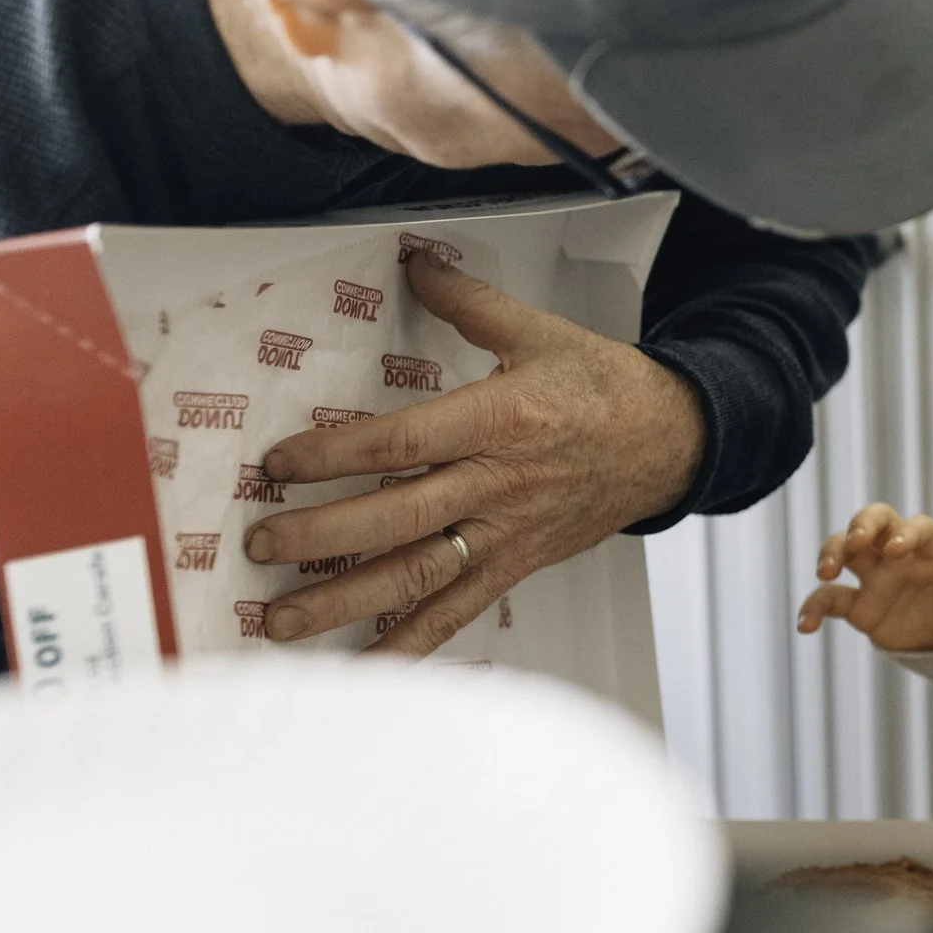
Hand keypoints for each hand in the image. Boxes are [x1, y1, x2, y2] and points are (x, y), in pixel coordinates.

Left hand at [243, 251, 703, 655]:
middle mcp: (498, 485)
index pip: (401, 443)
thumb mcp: (540, 331)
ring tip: (281, 621)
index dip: (334, 455)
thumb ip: (468, 303)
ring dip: (344, 604)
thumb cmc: (606, 388)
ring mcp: (506, 534)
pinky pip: (457, 614)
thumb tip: (413, 263)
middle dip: (320, 537)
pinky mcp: (515, 566)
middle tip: (259, 544)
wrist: (672, 442)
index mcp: (500, 420)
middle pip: (396, 519)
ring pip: (417, 577)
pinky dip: (409, 648)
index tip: (279, 463)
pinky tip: (363, 668)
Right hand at [797, 503, 932, 651]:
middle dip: (861, 525)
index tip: (896, 549)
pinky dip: (814, 607)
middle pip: (874, 521)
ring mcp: (876, 576)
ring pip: (845, 549)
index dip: (907, 533)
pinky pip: (831, 599)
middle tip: (855, 542)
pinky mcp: (860, 605)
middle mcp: (899, 554)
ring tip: (825, 573)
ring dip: (832, 552)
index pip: (918, 528)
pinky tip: (805, 625)